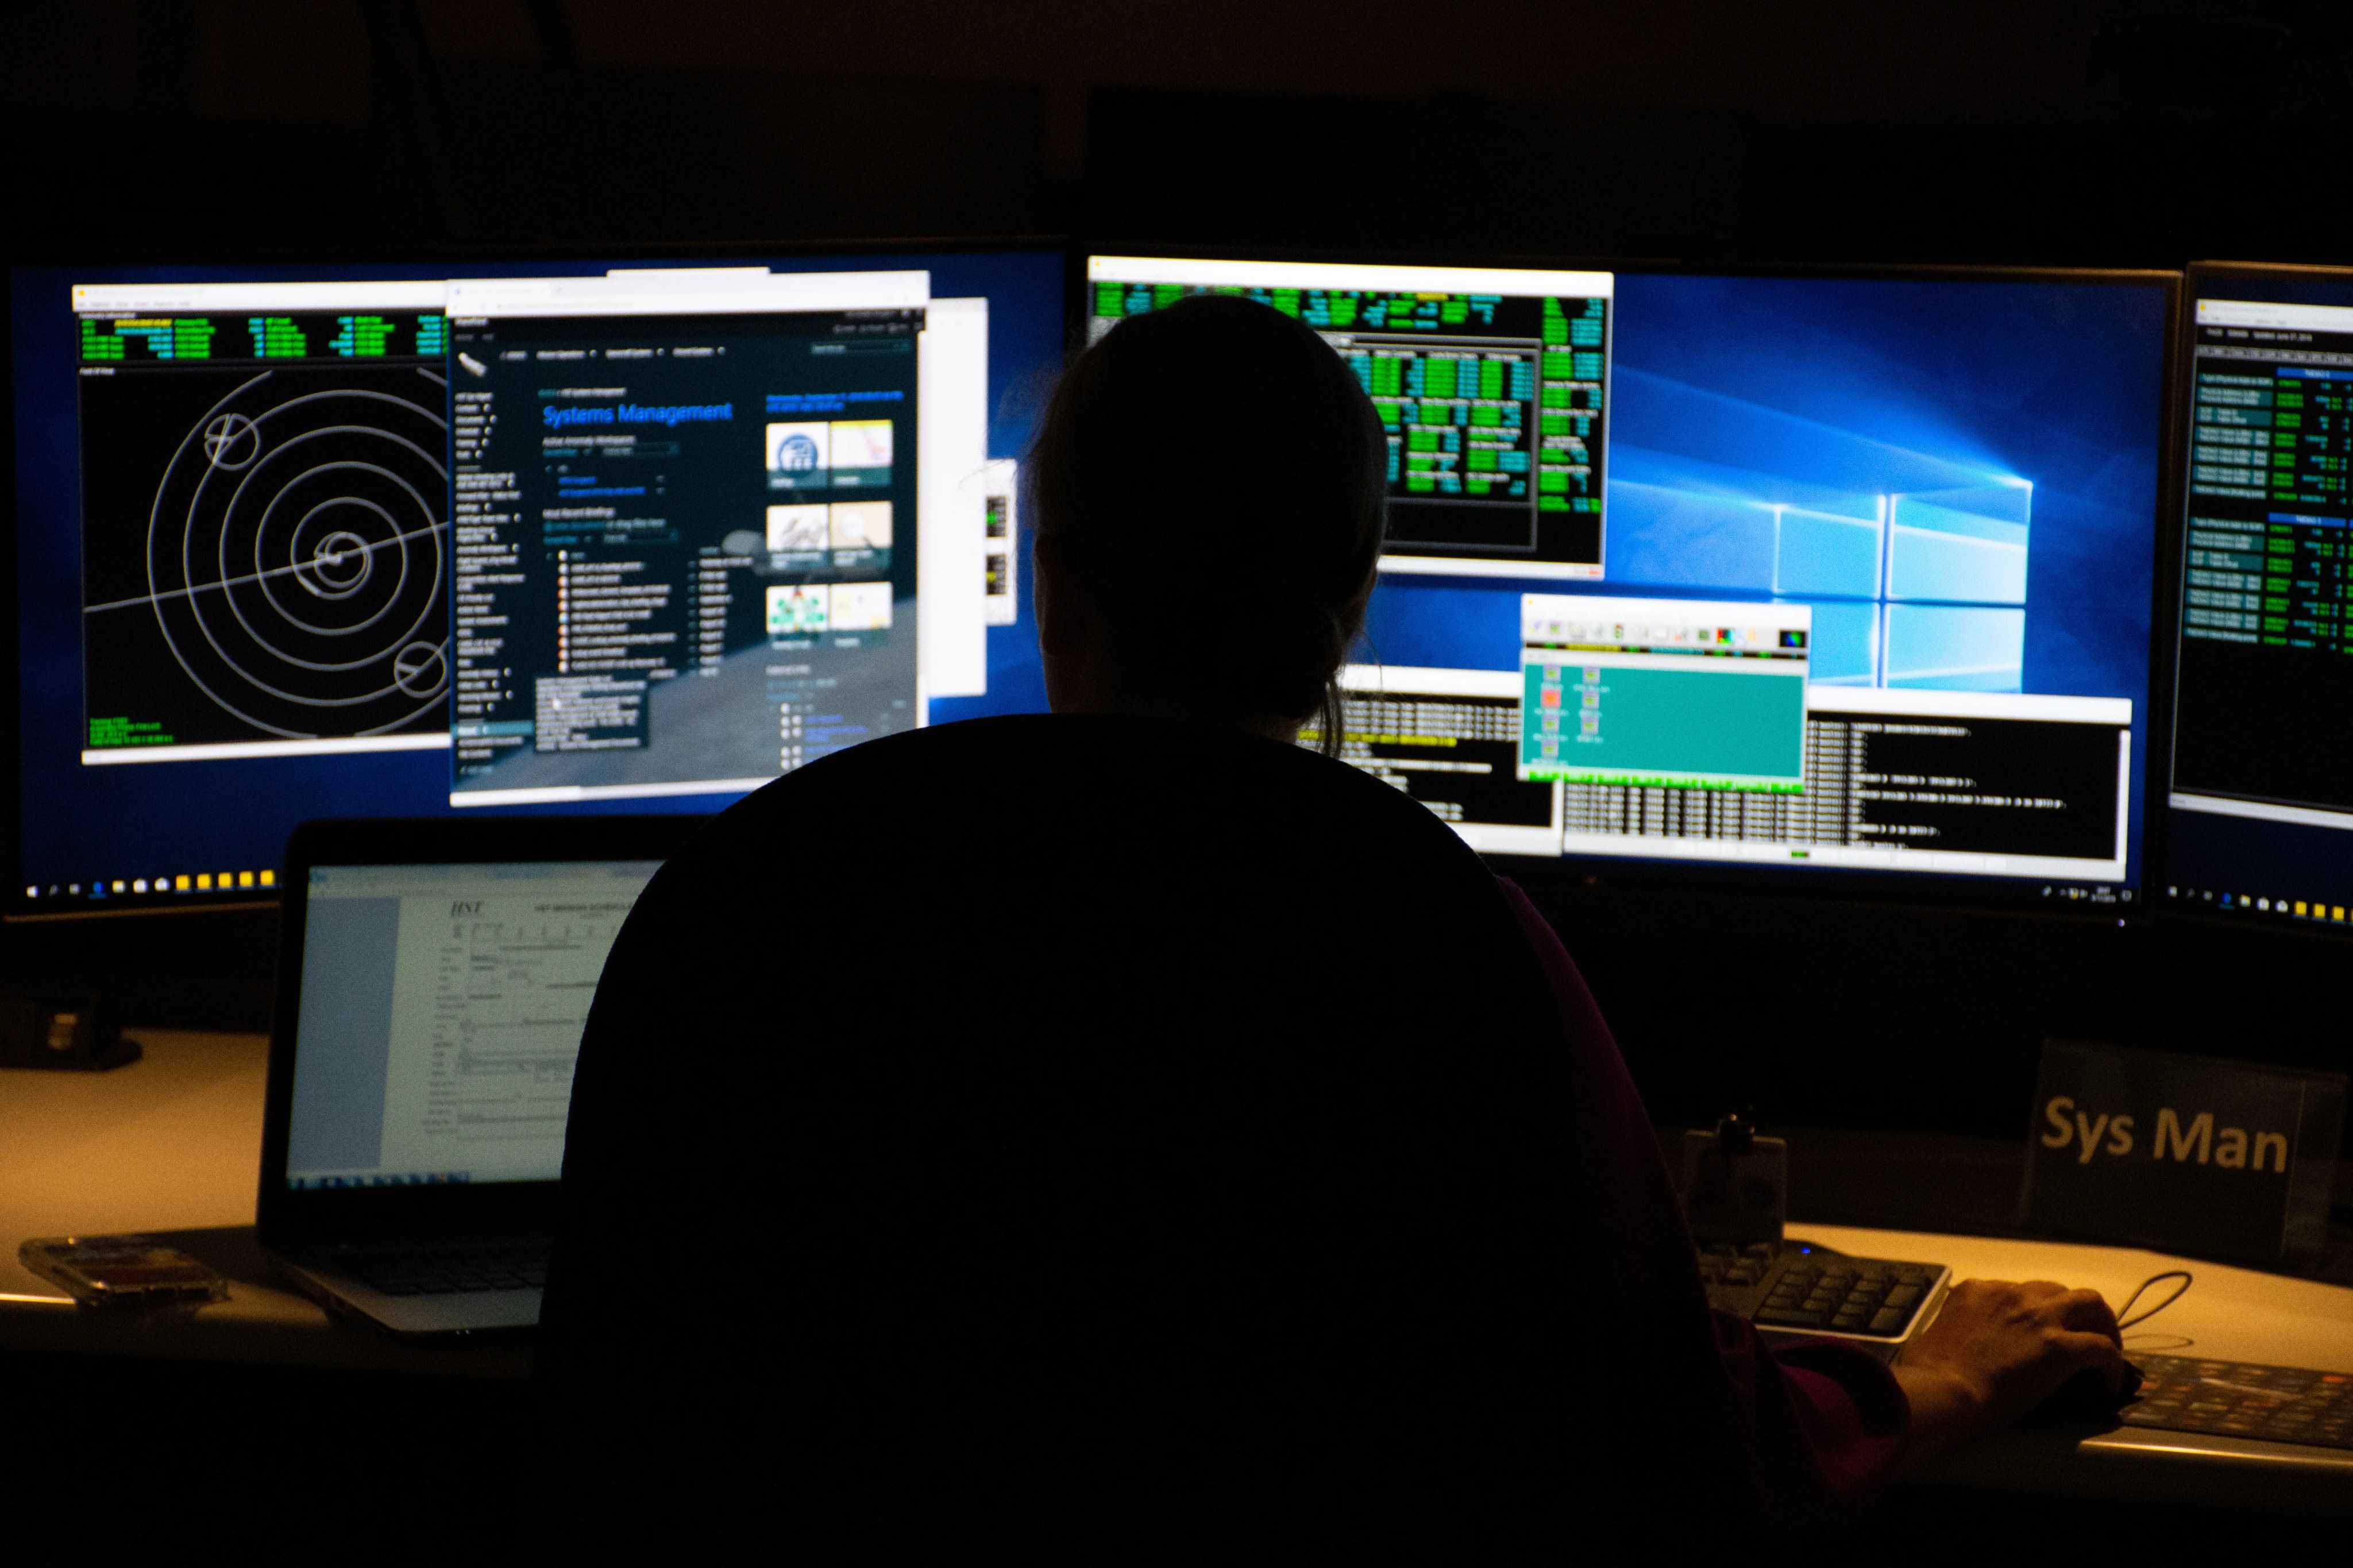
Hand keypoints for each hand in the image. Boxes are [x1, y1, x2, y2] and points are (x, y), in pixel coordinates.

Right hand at [1890, 1278, 2125, 1470]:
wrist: (1942, 1392)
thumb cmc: (1929, 1375)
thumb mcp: (1938, 1335)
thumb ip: (1958, 1330)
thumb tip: (1961, 1348)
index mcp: (1977, 1292)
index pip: (2018, 1291)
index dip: (2034, 1312)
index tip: (2038, 1332)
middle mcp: (2010, 1294)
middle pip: (2058, 1290)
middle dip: (2073, 1312)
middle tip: (2079, 1336)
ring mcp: (2038, 1317)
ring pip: (2090, 1304)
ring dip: (2100, 1325)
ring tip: (2105, 1350)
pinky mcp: (2060, 1346)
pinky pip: (2103, 1349)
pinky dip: (2112, 1365)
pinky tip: (2109, 1385)